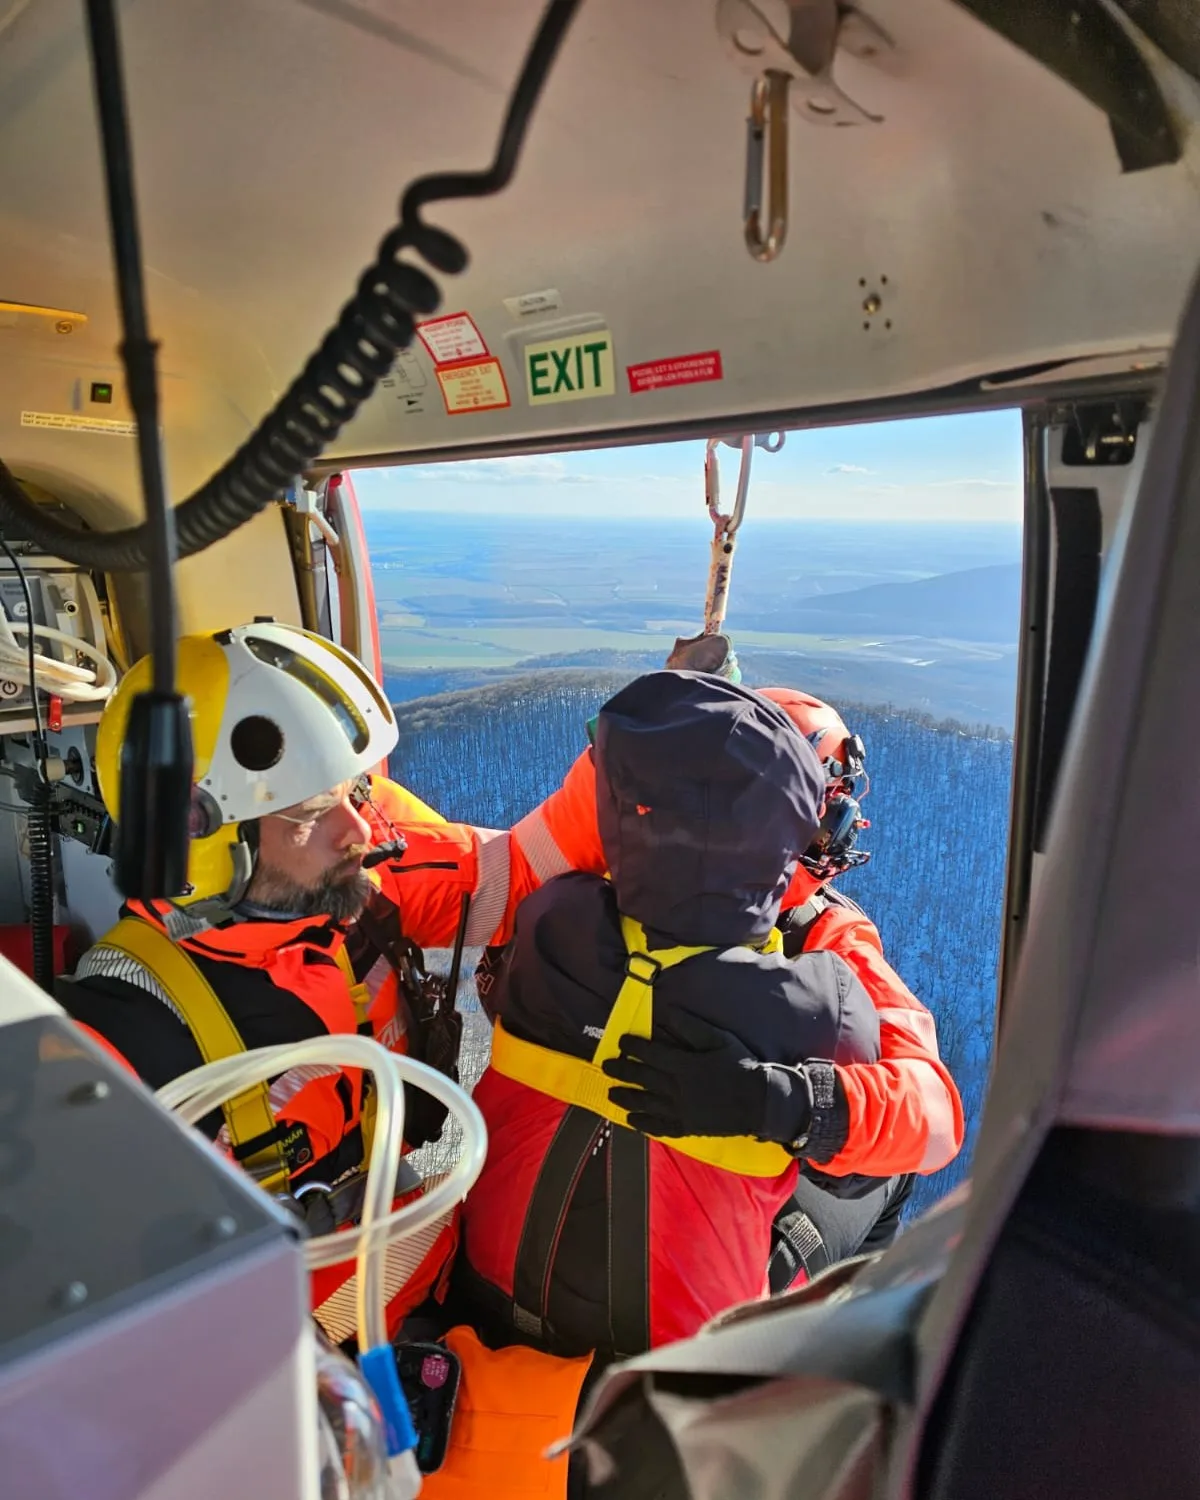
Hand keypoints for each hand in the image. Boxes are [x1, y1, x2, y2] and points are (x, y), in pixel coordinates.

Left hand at [602, 1008, 777, 1139]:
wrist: (760, 1101)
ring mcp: (680, 1110)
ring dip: (626, 1097)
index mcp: (683, 1064)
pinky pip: (659, 1126)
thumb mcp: (718, 1039)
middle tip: (605, 1066)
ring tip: (611, 1093)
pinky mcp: (687, 1127)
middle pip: (642, 1079)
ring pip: (645, 1103)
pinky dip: (643, 1124)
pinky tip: (631, 1121)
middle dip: (621, 1071)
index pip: (650, 1054)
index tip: (621, 1043)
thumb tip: (667, 1012)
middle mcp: (676, 1088)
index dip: (633, 1047)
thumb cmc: (741, 1065)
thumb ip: (691, 1027)